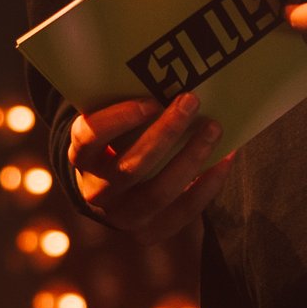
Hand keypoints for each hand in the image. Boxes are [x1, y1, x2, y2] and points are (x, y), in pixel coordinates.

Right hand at [69, 90, 231, 232]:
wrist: (111, 192)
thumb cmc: (118, 144)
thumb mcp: (111, 124)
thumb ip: (129, 107)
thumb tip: (172, 74)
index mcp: (80, 157)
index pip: (90, 138)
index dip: (119, 119)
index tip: (151, 101)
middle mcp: (96, 191)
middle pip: (130, 168)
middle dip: (165, 134)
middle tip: (191, 102)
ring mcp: (122, 217)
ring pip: (158, 193)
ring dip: (190, 159)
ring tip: (213, 128)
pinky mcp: (149, 233)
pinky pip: (182, 213)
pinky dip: (207, 185)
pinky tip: (225, 158)